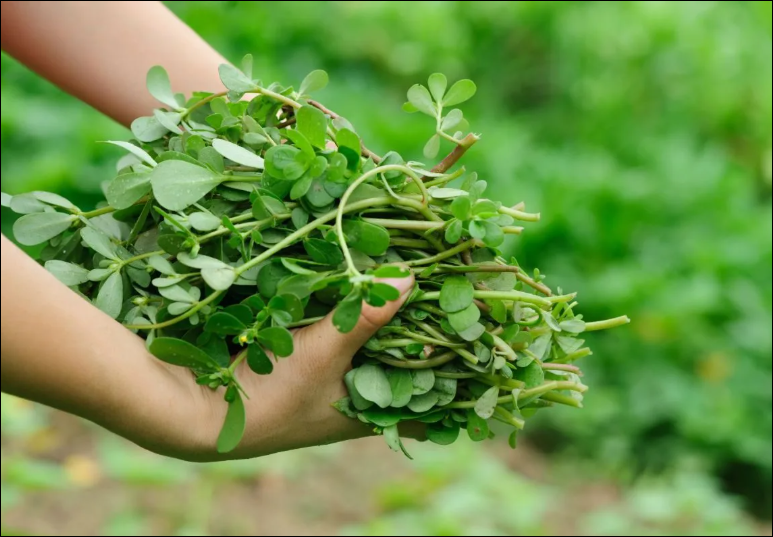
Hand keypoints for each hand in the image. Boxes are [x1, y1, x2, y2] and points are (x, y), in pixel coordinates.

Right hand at [0, 235, 418, 461]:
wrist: (195, 409)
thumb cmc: (271, 395)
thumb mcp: (326, 353)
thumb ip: (367, 315)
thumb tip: (412, 278)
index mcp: (366, 412)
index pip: (425, 398)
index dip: (453, 372)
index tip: (480, 338)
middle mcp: (350, 397)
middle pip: (398, 361)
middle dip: (419, 328)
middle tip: (448, 288)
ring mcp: (324, 379)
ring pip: (366, 342)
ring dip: (382, 313)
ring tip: (412, 273)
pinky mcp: (298, 358)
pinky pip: (335, 329)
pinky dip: (347, 307)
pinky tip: (358, 275)